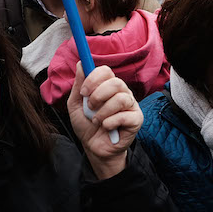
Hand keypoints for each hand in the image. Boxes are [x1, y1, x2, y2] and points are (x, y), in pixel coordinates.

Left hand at [67, 62, 141, 178]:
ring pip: (121, 98)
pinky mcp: (136, 119)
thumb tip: (81, 63)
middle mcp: (122, 92)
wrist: (93, 148)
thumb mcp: (76, 105)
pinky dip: (110, 122)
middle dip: (98, 95)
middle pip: (115, 82)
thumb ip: (78, 85)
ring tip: (97, 120)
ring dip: (103, 111)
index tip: (83, 91)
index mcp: (108, 86)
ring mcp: (131, 105)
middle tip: (90, 107)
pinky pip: (125, 115)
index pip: (106, 71)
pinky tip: (106, 127)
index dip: (93, 78)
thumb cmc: (86, 125)